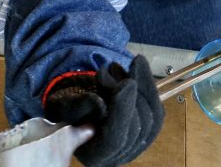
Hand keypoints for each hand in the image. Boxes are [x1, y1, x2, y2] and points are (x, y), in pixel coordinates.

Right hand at [43, 54, 163, 166]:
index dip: (122, 111)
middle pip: (137, 127)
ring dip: (140, 84)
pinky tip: (136, 65)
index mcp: (95, 155)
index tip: (126, 83)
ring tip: (118, 67)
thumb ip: (79, 106)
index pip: (115, 139)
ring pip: (152, 116)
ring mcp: (136, 144)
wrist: (79, 104)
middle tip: (112, 68)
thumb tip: (98, 103)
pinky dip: (148, 84)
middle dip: (129, 92)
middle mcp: (119, 155)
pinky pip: (157, 108)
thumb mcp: (64, 106)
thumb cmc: (68, 107)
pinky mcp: (148, 129)